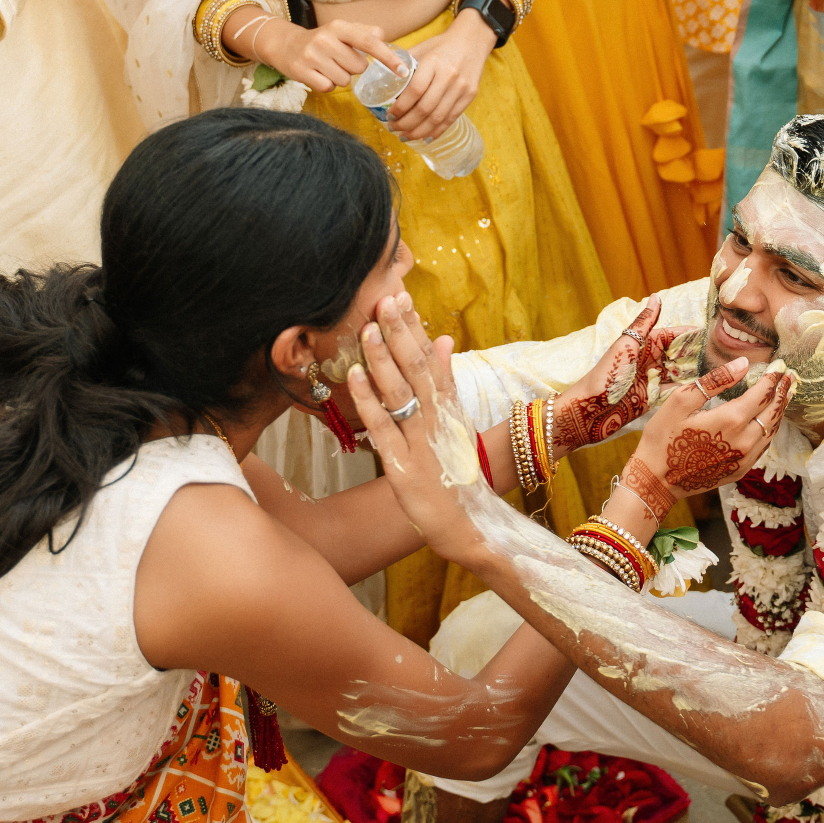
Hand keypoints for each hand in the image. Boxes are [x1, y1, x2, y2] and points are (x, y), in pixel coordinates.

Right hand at [254, 17, 408, 93]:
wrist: (286, 46)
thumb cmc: (322, 41)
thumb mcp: (341, 31)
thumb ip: (364, 32)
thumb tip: (382, 34)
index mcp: (339, 26)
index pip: (369, 42)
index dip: (388, 57)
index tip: (403, 71)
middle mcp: (325, 38)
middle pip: (358, 67)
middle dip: (353, 68)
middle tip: (339, 60)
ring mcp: (312, 55)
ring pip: (344, 80)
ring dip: (340, 77)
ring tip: (327, 67)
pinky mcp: (302, 71)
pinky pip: (328, 87)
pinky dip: (326, 85)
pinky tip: (319, 74)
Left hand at [347, 290, 490, 565]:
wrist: (469, 526)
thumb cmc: (457, 475)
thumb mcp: (457, 424)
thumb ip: (447, 383)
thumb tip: (444, 341)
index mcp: (449, 408)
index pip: (431, 359)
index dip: (414, 328)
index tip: (401, 296)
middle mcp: (437, 421)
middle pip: (417, 370)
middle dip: (400, 333)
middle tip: (385, 298)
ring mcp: (421, 443)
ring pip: (400, 393)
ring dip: (383, 360)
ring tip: (367, 328)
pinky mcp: (404, 468)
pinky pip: (383, 429)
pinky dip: (368, 401)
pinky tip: (354, 377)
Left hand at [386, 14, 492, 140]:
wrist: (473, 39)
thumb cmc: (442, 45)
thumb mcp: (422, 49)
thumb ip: (404, 64)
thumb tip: (382, 80)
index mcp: (433, 62)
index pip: (414, 91)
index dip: (400, 107)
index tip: (389, 114)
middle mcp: (449, 76)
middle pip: (424, 109)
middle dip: (406, 123)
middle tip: (393, 128)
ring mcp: (461, 88)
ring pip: (437, 118)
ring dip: (418, 131)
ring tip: (405, 136)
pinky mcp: (470, 96)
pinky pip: (451, 119)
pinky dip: (436, 131)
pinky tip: (424, 137)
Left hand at [549, 296, 732, 459]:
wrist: (586, 413)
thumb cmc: (603, 378)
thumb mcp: (625, 348)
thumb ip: (643, 325)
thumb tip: (656, 296)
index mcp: (642, 345)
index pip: (674, 335)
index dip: (694, 335)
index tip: (718, 335)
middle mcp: (649, 361)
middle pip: (680, 354)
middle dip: (700, 354)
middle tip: (729, 357)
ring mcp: (650, 380)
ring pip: (679, 373)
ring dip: (697, 372)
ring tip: (724, 372)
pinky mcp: (650, 399)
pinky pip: (674, 391)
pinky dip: (688, 390)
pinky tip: (707, 390)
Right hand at [627, 366, 793, 506]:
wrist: (657, 480)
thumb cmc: (663, 438)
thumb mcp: (681, 401)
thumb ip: (715, 381)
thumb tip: (742, 364)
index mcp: (730, 420)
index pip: (762, 393)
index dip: (772, 378)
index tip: (779, 366)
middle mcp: (744, 440)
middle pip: (772, 411)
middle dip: (782, 392)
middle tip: (790, 377)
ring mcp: (744, 458)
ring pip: (771, 430)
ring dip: (779, 410)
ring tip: (784, 395)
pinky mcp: (740, 470)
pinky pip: (763, 446)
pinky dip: (770, 429)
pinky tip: (769, 421)